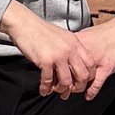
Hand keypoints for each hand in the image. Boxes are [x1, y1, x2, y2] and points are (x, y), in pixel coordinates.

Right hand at [0, 2, 114, 98]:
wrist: (24, 23)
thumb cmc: (40, 30)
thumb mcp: (62, 36)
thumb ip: (70, 49)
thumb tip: (73, 65)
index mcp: (75, 43)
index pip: (90, 64)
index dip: (88, 76)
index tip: (81, 82)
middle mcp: (69, 49)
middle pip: (82, 75)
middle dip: (78, 87)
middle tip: (71, 91)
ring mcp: (58, 55)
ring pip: (66, 81)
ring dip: (61, 90)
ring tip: (56, 91)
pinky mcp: (45, 61)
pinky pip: (48, 80)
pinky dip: (45, 88)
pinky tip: (43, 90)